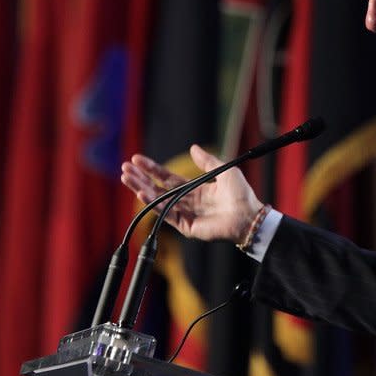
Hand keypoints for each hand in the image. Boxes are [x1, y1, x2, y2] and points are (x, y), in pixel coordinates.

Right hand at [120, 145, 263, 242]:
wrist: (250, 214)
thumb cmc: (241, 193)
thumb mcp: (224, 170)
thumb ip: (207, 161)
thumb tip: (192, 148)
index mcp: (196, 189)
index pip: (168, 178)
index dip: (152, 169)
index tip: (137, 159)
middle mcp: (188, 201)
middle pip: (159, 188)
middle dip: (141, 178)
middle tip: (125, 168)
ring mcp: (186, 214)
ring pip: (159, 200)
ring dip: (142, 189)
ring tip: (127, 178)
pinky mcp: (188, 226)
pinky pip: (167, 214)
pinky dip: (154, 204)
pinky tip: (142, 193)